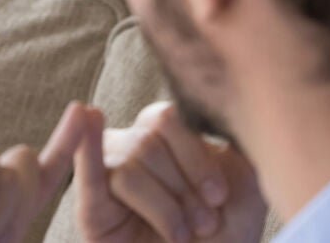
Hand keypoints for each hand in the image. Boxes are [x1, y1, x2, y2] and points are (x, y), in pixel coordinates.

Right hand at [75, 102, 265, 242]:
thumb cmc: (222, 235)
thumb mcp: (243, 187)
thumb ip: (237, 145)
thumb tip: (238, 100)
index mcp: (160, 136)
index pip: (164, 118)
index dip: (194, 157)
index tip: (219, 197)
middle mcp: (127, 147)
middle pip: (146, 145)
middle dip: (182, 190)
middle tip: (203, 225)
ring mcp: (103, 175)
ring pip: (127, 170)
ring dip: (165, 209)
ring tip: (181, 235)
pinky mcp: (90, 209)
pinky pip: (87, 174)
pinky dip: (87, 148)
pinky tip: (85, 117)